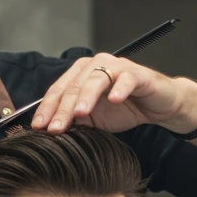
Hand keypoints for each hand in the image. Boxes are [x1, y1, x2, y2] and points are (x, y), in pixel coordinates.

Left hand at [30, 53, 196, 134]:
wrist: (158, 106)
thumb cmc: (125, 109)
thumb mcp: (95, 119)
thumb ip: (74, 121)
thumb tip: (49, 132)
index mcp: (81, 74)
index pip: (59, 90)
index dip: (47, 108)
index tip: (38, 127)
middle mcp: (95, 65)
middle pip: (74, 86)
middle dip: (63, 108)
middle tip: (55, 128)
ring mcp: (116, 67)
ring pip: (96, 80)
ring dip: (86, 97)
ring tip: (80, 114)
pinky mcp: (137, 73)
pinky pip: (126, 79)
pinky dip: (120, 88)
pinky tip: (114, 100)